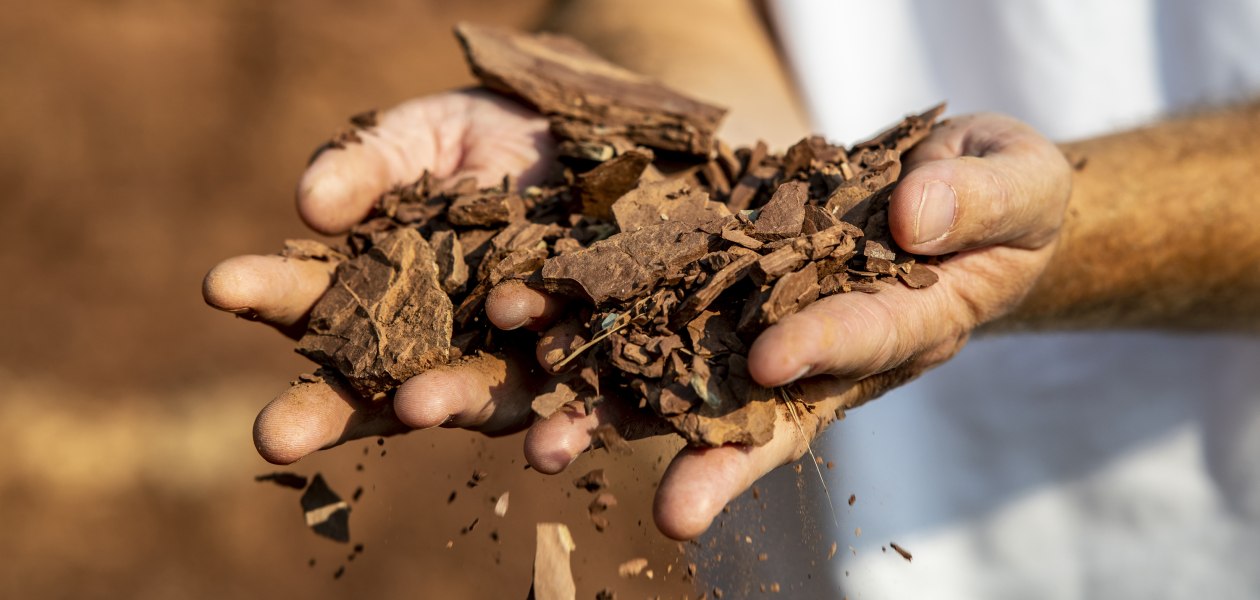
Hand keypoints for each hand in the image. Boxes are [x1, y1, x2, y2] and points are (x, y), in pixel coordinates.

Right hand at [202, 89, 560, 463]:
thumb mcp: (418, 137)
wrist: (585, 141)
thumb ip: (366, 167)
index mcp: (373, 290)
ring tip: (414, 406)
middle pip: (370, 385)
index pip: (309, 298)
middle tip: (272, 436)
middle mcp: (431, 340)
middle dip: (323, 412)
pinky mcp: (576, 362)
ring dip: (440, 407)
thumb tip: (312, 206)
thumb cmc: (482, 139)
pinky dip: (560, 431)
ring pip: (469, 398)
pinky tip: (550, 449)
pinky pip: (570, 408)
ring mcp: (503, 356)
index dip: (264, 291)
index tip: (219, 282)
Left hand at [507, 113, 1071, 538]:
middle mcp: (825, 347)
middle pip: (764, 409)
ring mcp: (766, 321)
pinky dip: (596, 323)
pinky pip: (655, 305)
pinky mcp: (720, 284)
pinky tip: (529, 335)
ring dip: (618, 407)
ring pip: (687, 373)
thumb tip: (915, 215)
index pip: (863, 341)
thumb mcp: (1016, 184)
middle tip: (672, 511)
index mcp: (908, 326)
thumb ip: (979, 200)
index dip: (822, 346)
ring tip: (549, 447)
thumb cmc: (1001, 193)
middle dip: (713, 457)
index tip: (773, 357)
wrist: (944, 188)